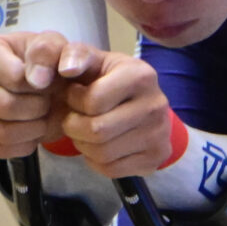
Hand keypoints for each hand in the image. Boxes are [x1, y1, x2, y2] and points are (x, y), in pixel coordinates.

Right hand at [0, 30, 81, 158]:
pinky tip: (31, 128)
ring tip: (42, 114)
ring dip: (34, 129)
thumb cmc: (45, 61)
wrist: (42, 80)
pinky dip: (24, 144)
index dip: (41, 86)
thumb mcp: (55, 46)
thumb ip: (50, 52)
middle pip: (7, 107)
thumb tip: (37, 79)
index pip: (15, 78)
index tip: (49, 80)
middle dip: (39, 109)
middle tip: (48, 100)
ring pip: (3, 132)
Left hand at [51, 48, 176, 176]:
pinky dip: (95, 160)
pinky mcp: (156, 158)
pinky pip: (111, 170)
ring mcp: (159, 135)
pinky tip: (98, 145)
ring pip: (102, 154)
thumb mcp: (94, 60)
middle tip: (75, 118)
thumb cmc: (109, 79)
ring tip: (84, 131)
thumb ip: (76, 55)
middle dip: (74, 127)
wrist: (142, 102)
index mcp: (140, 76)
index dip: (74, 101)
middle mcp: (155, 105)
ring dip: (83, 145)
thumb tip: (67, 68)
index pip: (93, 101)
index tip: (76, 95)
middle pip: (97, 131)